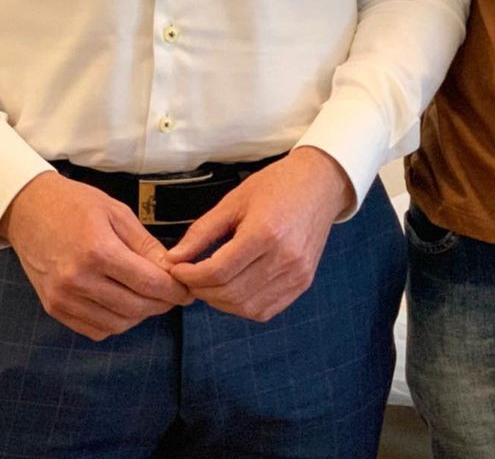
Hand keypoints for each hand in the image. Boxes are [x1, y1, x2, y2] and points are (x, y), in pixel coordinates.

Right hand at [0, 171, 193, 340]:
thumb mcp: (117, 212)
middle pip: (135, 307)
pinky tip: (123, 304)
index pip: (148, 283)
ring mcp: (63, 298)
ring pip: (117, 323)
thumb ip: (145, 244)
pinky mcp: (53, 308)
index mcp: (98, 250)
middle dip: (162, 304)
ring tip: (149, 297)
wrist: (29, 209)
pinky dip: (115, 322)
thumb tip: (172, 269)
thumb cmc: (75, 204)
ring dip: (140, 315)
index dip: (174, 290)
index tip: (188, 290)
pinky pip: (94, 329)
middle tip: (174, 294)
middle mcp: (78, 280)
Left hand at [163, 147, 354, 321]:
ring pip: (246, 307)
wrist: (320, 184)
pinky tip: (233, 290)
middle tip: (189, 276)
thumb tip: (174, 258)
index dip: (190, 275)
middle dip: (201, 289)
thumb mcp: (234, 201)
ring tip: (210, 283)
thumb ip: (202, 232)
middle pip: (230, 293)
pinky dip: (243, 306)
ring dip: (220, 302)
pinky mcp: (303, 283)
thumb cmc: (277, 185)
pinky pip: (266, 310)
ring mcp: (296, 274)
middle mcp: (284, 258)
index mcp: (265, 232)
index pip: (217, 271)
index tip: (177, 268)